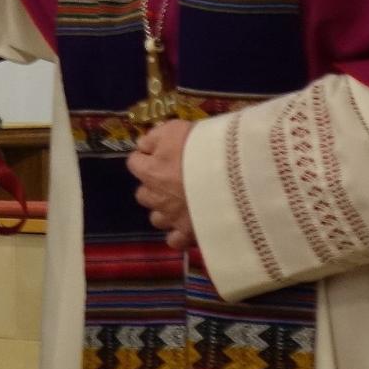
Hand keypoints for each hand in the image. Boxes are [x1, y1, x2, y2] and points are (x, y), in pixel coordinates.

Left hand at [127, 119, 195, 251]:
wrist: (234, 175)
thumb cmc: (204, 147)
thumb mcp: (175, 128)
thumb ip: (154, 137)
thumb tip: (143, 145)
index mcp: (151, 171)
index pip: (134, 163)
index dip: (146, 158)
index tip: (159, 154)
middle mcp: (156, 196)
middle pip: (143, 193)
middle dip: (153, 187)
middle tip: (172, 179)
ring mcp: (172, 218)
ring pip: (156, 218)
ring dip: (164, 210)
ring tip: (182, 202)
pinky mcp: (189, 234)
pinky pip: (175, 240)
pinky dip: (178, 234)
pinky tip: (188, 225)